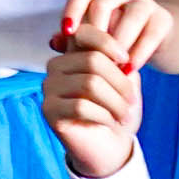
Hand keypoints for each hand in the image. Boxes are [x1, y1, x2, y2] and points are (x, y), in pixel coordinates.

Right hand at [44, 32, 143, 178]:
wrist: (111, 146)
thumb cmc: (118, 110)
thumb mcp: (126, 81)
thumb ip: (120, 62)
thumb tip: (118, 55)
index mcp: (73, 54)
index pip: (83, 32)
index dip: (108, 43)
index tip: (127, 62)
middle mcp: (56, 67)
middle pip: (92, 60)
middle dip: (120, 82)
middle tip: (130, 100)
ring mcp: (48, 88)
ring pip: (90, 84)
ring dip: (115, 102)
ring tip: (124, 114)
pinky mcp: (48, 111)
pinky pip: (81, 107)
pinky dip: (104, 115)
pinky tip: (110, 122)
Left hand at [56, 0, 175, 73]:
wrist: (158, 41)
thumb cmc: (115, 41)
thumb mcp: (93, 41)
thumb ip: (74, 41)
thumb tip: (54, 42)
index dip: (72, 10)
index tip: (67, 32)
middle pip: (103, 4)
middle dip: (96, 31)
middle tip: (91, 57)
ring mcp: (143, 3)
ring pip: (131, 16)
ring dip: (119, 43)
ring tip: (111, 68)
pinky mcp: (163, 19)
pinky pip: (151, 33)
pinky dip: (139, 53)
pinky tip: (129, 70)